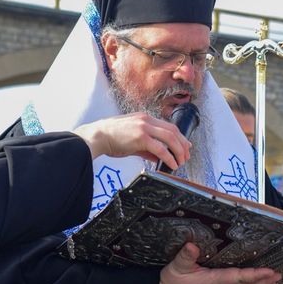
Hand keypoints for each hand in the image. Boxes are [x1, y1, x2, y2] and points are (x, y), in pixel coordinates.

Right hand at [75, 113, 190, 168]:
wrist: (96, 136)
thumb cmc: (110, 138)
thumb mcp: (131, 140)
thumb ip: (146, 148)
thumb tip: (157, 157)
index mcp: (144, 118)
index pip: (168, 126)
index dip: (180, 137)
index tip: (185, 146)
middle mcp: (146, 120)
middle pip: (173, 131)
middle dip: (183, 145)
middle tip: (186, 156)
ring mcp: (144, 127)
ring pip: (170, 138)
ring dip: (179, 151)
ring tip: (180, 162)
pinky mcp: (141, 137)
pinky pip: (161, 149)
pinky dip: (169, 157)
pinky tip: (172, 165)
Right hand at [155, 243, 280, 283]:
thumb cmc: (170, 282)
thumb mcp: (175, 266)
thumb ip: (185, 256)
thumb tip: (192, 245)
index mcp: (212, 282)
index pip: (239, 278)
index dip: (255, 275)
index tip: (269, 271)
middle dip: (265, 282)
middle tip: (280, 275)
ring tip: (275, 283)